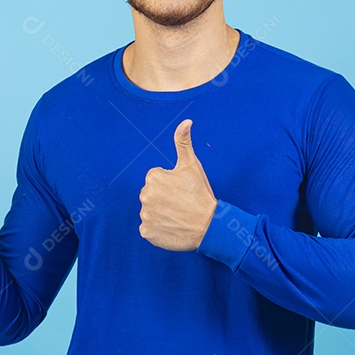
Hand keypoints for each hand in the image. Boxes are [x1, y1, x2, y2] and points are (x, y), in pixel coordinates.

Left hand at [138, 119, 216, 250]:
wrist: (209, 226)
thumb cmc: (201, 194)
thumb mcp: (192, 166)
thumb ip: (184, 142)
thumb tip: (186, 122)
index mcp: (153, 177)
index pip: (156, 180)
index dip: (170, 185)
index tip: (182, 191)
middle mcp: (145, 195)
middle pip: (151, 195)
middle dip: (164, 199)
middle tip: (181, 204)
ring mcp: (145, 215)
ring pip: (150, 212)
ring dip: (161, 214)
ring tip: (178, 216)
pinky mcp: (147, 232)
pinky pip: (149, 228)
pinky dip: (158, 229)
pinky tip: (172, 227)